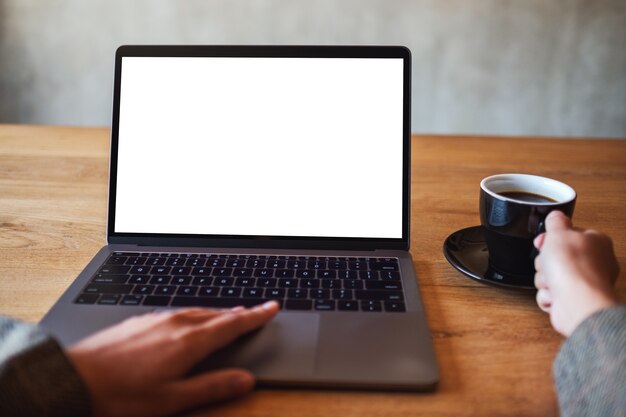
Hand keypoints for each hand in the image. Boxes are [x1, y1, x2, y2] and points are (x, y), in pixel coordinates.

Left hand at [67, 301, 278, 416]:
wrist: (72, 378)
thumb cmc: (120, 395)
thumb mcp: (172, 399)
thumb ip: (212, 387)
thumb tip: (246, 380)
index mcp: (188, 342)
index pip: (232, 324)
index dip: (255, 315)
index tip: (272, 307)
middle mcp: (174, 324)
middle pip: (216, 314)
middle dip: (239, 312)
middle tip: (255, 310)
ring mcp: (154, 319)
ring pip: (196, 311)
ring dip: (216, 312)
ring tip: (227, 314)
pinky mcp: (138, 321)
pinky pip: (176, 312)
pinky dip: (193, 314)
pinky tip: (187, 320)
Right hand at [534, 211, 618, 336]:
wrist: (576, 301)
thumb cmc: (574, 267)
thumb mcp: (559, 231)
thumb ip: (556, 221)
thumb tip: (555, 216)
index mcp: (596, 242)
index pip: (569, 235)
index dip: (551, 238)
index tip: (543, 240)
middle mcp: (593, 263)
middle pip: (556, 257)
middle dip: (544, 262)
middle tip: (548, 262)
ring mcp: (583, 284)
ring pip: (550, 277)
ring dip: (544, 279)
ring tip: (552, 281)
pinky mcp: (573, 301)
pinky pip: (550, 295)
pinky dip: (548, 296)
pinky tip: (554, 294)